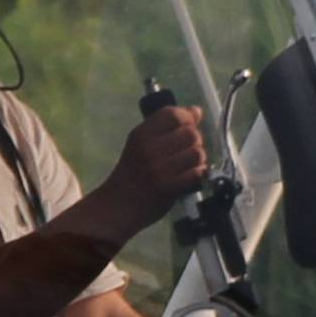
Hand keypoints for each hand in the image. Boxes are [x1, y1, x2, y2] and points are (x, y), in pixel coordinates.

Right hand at [100, 103, 209, 222]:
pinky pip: (197, 172)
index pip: (172, 114)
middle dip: (196, 140)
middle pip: (190, 133)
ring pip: (197, 153)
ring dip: (198, 158)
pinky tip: (191, 174)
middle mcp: (149, 150)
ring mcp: (159, 170)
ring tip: (189, 163)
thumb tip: (196, 111)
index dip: (187, 117)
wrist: (117, 205)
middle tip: (188, 148)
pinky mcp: (168, 188)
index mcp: (140, 135)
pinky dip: (198, 173)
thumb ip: (166, 127)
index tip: (189, 124)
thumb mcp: (140, 144)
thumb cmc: (131, 173)